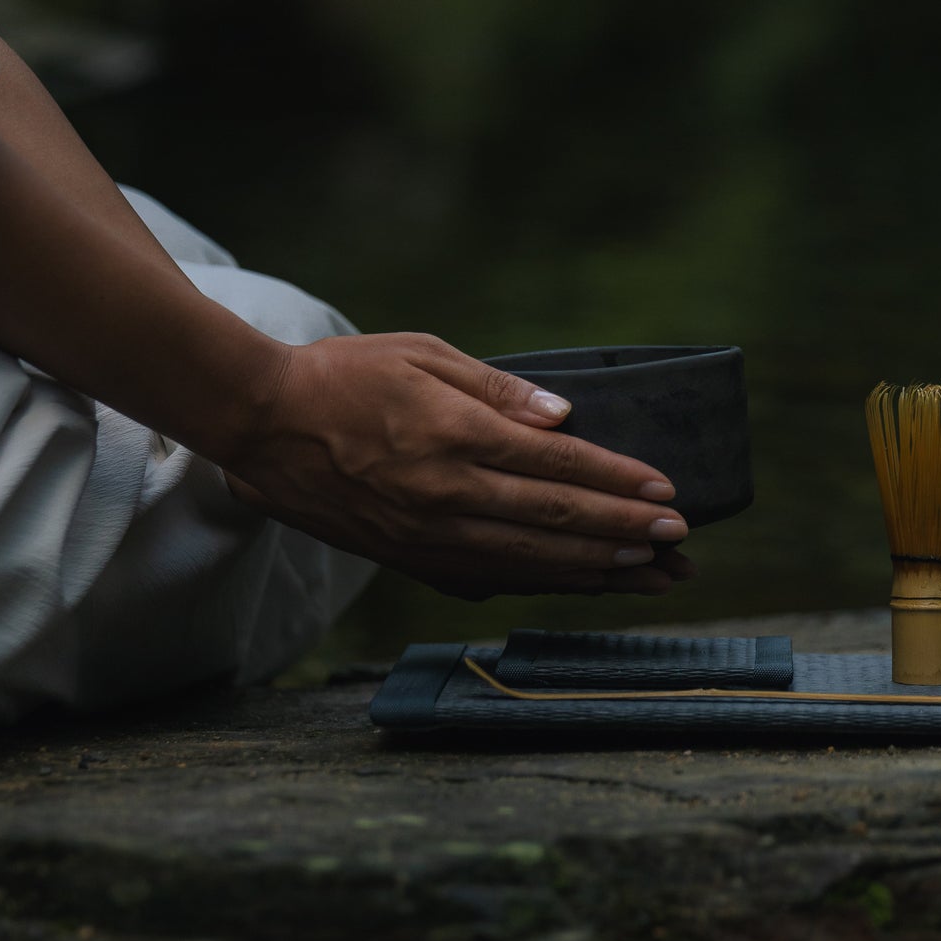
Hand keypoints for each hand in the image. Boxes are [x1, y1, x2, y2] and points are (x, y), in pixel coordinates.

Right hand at [221, 332, 695, 597]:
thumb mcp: (422, 355)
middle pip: (558, 521)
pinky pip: (494, 579)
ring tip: (652, 575)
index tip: (668, 493)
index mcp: (453, 437)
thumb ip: (497, 389)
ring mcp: (429, 538)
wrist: (260, 428)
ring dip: (600, 570)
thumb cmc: (344, 376)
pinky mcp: (413, 560)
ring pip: (533, 561)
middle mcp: (446, 496)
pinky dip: (548, 582)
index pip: (558, 466)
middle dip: (627, 533)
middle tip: (680, 541)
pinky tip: (585, 584)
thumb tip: (564, 418)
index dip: (619, 482)